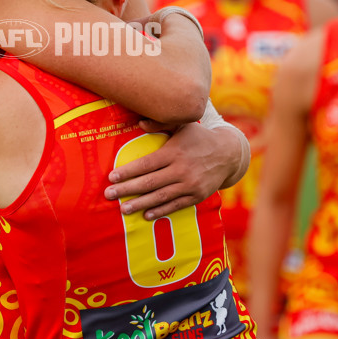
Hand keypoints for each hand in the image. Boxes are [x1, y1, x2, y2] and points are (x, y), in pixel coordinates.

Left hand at [104, 121, 239, 219]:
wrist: (228, 154)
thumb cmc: (199, 137)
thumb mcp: (182, 125)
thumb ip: (160, 123)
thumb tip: (138, 123)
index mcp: (174, 152)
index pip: (146, 164)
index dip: (128, 172)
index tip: (111, 177)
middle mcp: (181, 169)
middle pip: (149, 182)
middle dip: (127, 190)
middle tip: (109, 195)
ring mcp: (190, 185)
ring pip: (160, 197)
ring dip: (140, 204)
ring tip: (123, 209)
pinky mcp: (197, 196)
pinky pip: (175, 205)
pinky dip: (160, 211)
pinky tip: (146, 215)